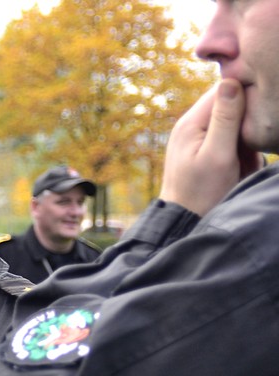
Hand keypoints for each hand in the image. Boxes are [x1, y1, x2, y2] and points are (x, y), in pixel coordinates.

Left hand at [160, 79, 262, 215]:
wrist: (186, 223)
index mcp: (190, 122)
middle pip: (232, 105)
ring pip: (236, 124)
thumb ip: (225, 119)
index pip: (224, 88)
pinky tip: (241, 167)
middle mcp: (193, 126)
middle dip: (248, 121)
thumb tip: (231, 81)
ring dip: (247, 139)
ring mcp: (200, 139)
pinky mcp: (209, 151)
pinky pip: (234, 141)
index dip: (246, 95)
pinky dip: (243, 151)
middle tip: (247, 146)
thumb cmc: (201, 193)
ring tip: (242, 162)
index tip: (259, 113)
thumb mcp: (217, 155)